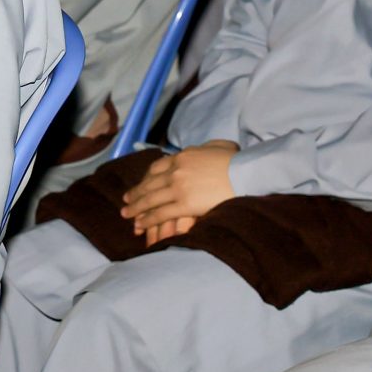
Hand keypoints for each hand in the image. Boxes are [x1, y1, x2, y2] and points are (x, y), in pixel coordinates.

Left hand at [120, 142, 239, 242]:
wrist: (245, 173)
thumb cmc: (236, 161)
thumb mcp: (219, 146)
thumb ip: (207, 147)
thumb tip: (206, 149)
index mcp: (182, 156)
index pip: (157, 168)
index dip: (146, 178)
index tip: (140, 184)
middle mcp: (175, 171)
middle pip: (149, 184)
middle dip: (136, 194)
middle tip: (126, 201)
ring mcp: (178, 188)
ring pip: (151, 199)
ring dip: (136, 208)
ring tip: (126, 215)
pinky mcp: (184, 204)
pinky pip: (160, 213)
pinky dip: (147, 220)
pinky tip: (139, 225)